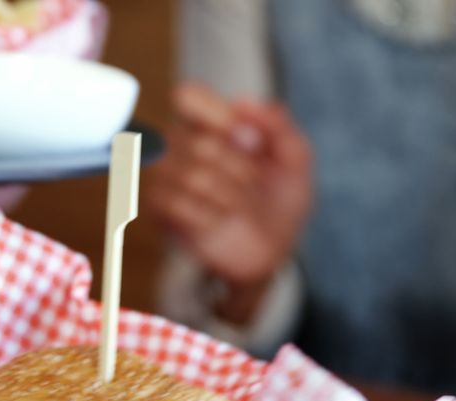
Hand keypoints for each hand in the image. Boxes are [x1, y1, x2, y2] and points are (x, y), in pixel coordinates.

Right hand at [146, 83, 311, 323]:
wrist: (272, 250)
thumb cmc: (279, 198)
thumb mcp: (294, 159)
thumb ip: (277, 125)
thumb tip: (243, 101)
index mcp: (209, 122)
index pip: (188, 96)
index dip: (216, 114)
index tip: (251, 138)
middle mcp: (181, 144)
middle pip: (201, 144)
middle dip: (241, 169)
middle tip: (254, 183)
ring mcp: (167, 177)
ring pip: (193, 177)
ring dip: (231, 197)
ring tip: (240, 205)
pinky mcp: (161, 211)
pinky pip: (179, 206)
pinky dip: (212, 217)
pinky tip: (220, 221)